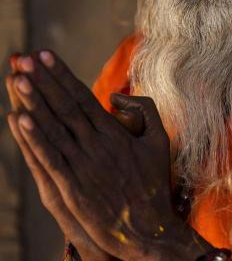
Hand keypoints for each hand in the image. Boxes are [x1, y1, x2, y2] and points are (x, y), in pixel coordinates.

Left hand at [6, 51, 209, 260]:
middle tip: (24, 59)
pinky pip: (49, 158)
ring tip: (17, 79)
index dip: (62, 75)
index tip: (46, 56)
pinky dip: (33, 139)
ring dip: (33, 103)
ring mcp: (83, 166)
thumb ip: (145, 110)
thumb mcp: (159, 141)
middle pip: (64, 107)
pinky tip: (19, 120)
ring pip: (53, 128)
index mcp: (115, 132)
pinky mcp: (72, 188)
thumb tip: (117, 96)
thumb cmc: (154, 183)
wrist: (149, 230)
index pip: (82, 96)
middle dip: (43, 81)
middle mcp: (96, 145)